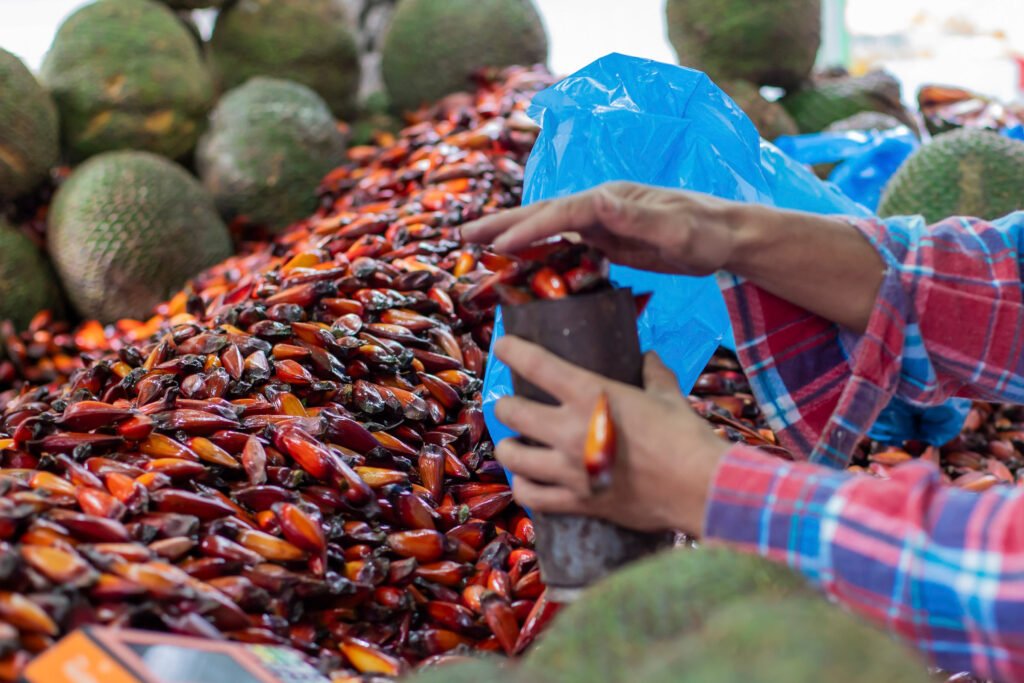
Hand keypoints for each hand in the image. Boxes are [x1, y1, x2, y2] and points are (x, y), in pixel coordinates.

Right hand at [461, 181, 742, 274]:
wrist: (725, 236)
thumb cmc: (705, 230)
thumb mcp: (675, 226)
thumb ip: (637, 216)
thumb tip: (598, 201)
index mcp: (611, 199)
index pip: (561, 213)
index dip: (529, 229)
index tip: (499, 247)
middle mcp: (600, 205)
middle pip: (542, 212)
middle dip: (502, 224)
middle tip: (463, 236)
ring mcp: (600, 222)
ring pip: (547, 227)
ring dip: (511, 236)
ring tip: (476, 246)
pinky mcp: (605, 239)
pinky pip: (562, 245)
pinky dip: (536, 251)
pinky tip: (520, 263)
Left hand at [492, 336, 727, 534]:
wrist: (701, 488)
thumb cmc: (686, 437)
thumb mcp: (668, 396)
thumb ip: (653, 373)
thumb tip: (648, 357)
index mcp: (591, 395)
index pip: (536, 364)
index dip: (511, 350)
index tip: (502, 346)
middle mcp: (570, 430)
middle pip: (511, 411)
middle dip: (505, 405)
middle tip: (512, 405)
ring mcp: (570, 469)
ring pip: (512, 455)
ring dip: (509, 446)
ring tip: (515, 444)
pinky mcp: (577, 501)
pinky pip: (531, 496)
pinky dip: (524, 487)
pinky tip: (528, 481)